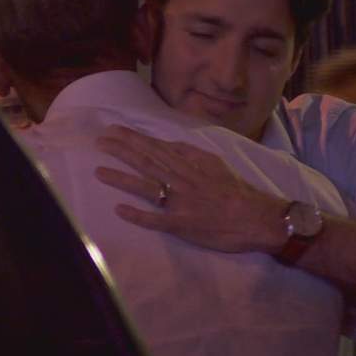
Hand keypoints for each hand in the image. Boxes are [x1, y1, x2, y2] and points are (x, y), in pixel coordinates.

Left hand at [93, 124, 289, 253]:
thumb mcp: (215, 162)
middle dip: (121, 151)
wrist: (256, 216)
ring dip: (121, 178)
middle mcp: (181, 179)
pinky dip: (137, 215)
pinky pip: (155, 219)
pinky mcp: (181, 224)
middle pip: (146, 162)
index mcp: (190, 163)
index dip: (133, 139)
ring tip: (99, 171)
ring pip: (146, 187)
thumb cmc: (236, 190)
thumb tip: (169, 144)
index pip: (156, 147)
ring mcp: (180, 202)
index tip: (114, 131)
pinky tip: (119, 209)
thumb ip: (191, 153)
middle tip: (99, 142)